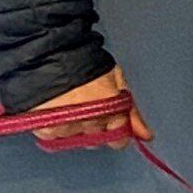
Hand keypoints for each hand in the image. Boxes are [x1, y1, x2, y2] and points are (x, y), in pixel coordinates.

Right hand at [27, 63, 153, 150]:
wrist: (51, 52)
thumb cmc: (87, 61)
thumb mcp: (116, 80)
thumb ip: (132, 112)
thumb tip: (147, 136)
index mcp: (111, 114)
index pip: (118, 140)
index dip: (115, 130)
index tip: (109, 121)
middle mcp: (91, 125)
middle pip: (96, 140)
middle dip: (94, 127)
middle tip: (86, 107)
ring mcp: (67, 129)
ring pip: (75, 139)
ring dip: (73, 127)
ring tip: (67, 104)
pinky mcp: (45, 129)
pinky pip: (53, 137)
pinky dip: (54, 127)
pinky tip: (53, 109)